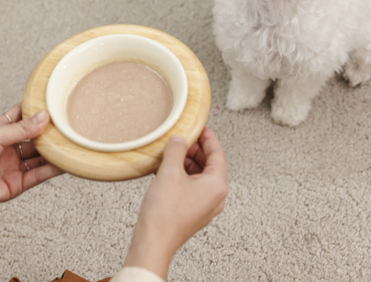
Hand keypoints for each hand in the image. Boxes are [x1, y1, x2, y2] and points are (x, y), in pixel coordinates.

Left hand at [0, 104, 63, 222]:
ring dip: (54, 152)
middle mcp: (8, 148)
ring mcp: (13, 166)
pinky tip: (64, 163)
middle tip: (67, 127)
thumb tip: (42, 117)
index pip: (21, 116)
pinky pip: (39, 174)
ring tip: (70, 145)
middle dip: (50, 133)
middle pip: (35, 138)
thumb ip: (20, 129)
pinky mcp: (18, 183)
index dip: (36, 111)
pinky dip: (52, 169)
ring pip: (40, 157)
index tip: (53, 105)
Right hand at [124, 128, 228, 278]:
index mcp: (217, 186)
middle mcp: (215, 197)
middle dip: (196, 150)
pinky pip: (192, 187)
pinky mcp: (193, 212)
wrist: (153, 243)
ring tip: (172, 153)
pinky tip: (167, 169)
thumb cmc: (164, 215)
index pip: (218, 154)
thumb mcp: (169, 172)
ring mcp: (204, 206)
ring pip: (200, 176)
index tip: (200, 128)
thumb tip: (179, 140)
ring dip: (187, 162)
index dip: (208, 138)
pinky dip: (182, 175)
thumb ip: (176, 150)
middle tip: (183, 139)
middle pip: (210, 165)